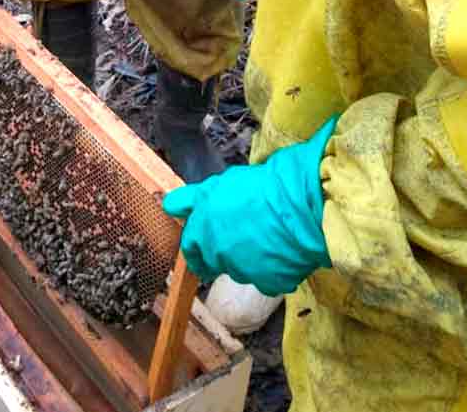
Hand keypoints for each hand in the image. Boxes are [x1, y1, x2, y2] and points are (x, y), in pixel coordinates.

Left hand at [163, 117, 337, 295]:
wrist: (298, 204)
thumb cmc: (259, 188)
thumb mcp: (217, 185)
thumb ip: (190, 199)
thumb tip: (168, 205)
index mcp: (202, 230)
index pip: (190, 248)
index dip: (197, 245)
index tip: (205, 243)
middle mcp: (218, 254)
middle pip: (214, 261)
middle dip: (223, 252)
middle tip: (241, 236)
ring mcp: (244, 272)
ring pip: (241, 270)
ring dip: (248, 260)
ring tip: (266, 236)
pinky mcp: (270, 283)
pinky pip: (268, 279)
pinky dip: (273, 269)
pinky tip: (282, 250)